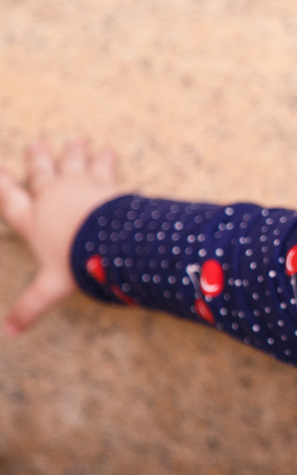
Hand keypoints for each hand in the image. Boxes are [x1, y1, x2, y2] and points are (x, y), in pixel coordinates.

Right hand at [0, 139, 121, 335]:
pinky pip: (103, 166)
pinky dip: (104, 159)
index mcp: (33, 222)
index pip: (11, 201)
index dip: (2, 185)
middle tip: (36, 144)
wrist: (108, 239)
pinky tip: (107, 151)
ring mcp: (77, 186)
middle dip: (38, 159)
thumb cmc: (75, 263)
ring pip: (72, 164)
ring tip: (75, 141)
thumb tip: (9, 333)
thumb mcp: (49, 288)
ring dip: (73, 153)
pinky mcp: (103, 181)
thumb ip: (30, 307)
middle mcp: (52, 198)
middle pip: (42, 174)